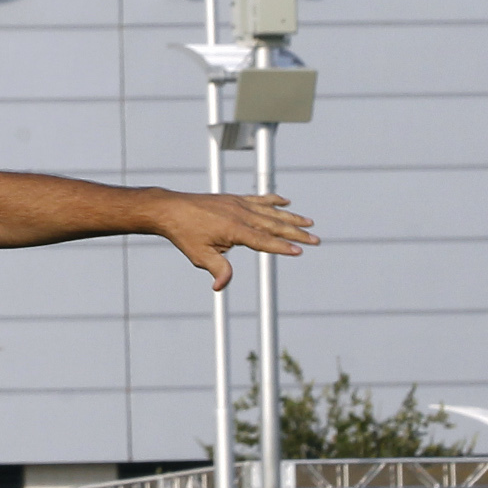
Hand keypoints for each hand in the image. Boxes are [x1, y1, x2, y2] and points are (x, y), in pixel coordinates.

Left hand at [157, 191, 317, 289]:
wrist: (171, 209)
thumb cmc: (185, 234)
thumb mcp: (200, 255)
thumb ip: (217, 269)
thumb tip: (221, 288)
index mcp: (234, 229)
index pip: (264, 241)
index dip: (282, 247)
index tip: (300, 251)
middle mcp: (240, 214)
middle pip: (274, 225)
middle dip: (296, 233)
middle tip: (316, 239)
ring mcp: (238, 204)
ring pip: (271, 212)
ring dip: (291, 217)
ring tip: (310, 222)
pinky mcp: (234, 199)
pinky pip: (259, 199)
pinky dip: (273, 200)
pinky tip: (286, 201)